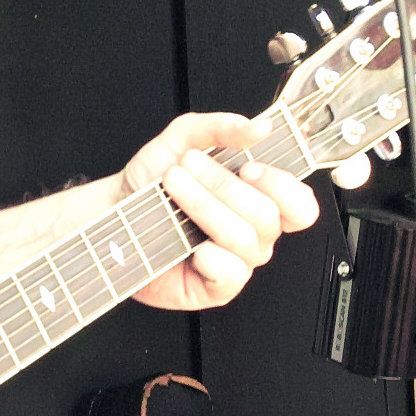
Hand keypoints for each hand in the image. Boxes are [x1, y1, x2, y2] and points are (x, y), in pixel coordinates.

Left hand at [118, 112, 318, 311]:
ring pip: (244, 238)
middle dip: (221, 185)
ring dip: (203, 207)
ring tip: (173, 187)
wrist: (115, 210)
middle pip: (266, 215)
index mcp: (259, 199)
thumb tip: (259, 127)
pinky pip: (231, 274)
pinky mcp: (217, 288)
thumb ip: (221, 128)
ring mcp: (238, 262)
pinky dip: (209, 255)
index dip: (281, 185)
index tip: (248, 167)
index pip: (300, 204)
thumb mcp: (184, 139)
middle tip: (185, 167)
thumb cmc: (153, 181)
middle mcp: (254, 233)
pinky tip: (188, 245)